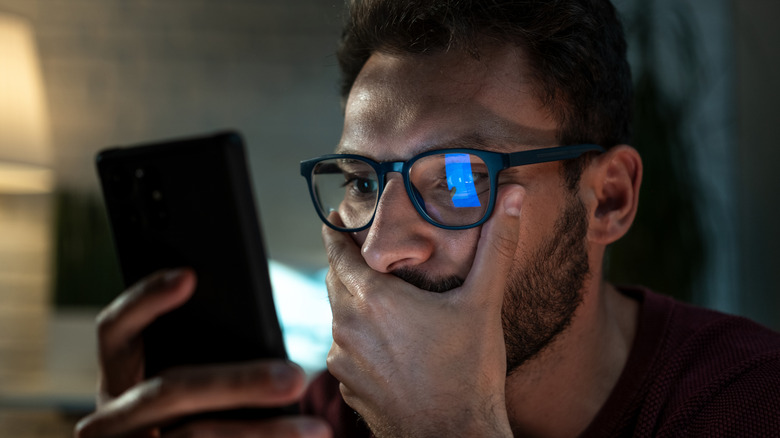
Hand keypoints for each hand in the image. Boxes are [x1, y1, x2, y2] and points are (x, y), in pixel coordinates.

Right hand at [75, 269, 331, 437]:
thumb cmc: (187, 411)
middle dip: (239, 383)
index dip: (146, 299)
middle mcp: (109, 415)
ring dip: (262, 432)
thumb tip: (268, 343)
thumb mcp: (183, 381)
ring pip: (195, 435)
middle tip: (296, 377)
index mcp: (117, 374)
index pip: (115, 327)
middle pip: (170, 390)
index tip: (189, 277)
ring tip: (314, 428)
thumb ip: (205, 351)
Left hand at [325, 186, 523, 436]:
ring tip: (382, 296)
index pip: (336, 251)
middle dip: (347, 263)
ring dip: (353, 302)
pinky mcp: (346, 385)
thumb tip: (514, 196)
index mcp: (372, 299)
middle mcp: (347, 326)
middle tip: (367, 251)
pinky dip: (358, 337)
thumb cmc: (467, 373)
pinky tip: (387, 341)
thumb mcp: (483, 304)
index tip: (340, 219)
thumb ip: (496, 246)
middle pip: (334, 280)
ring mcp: (343, 360)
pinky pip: (344, 349)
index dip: (336, 231)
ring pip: (338, 316)